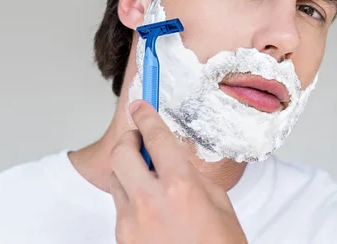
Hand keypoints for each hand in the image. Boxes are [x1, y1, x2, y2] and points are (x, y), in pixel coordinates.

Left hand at [109, 100, 247, 243]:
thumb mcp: (219, 206)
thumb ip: (192, 176)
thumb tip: (174, 158)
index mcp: (181, 187)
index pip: (155, 137)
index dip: (145, 115)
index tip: (139, 105)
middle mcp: (150, 201)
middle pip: (121, 152)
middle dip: (129, 140)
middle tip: (141, 141)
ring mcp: (131, 222)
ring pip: (116, 179)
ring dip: (129, 171)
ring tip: (151, 183)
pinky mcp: (121, 239)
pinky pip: (120, 206)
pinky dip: (131, 199)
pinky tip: (152, 211)